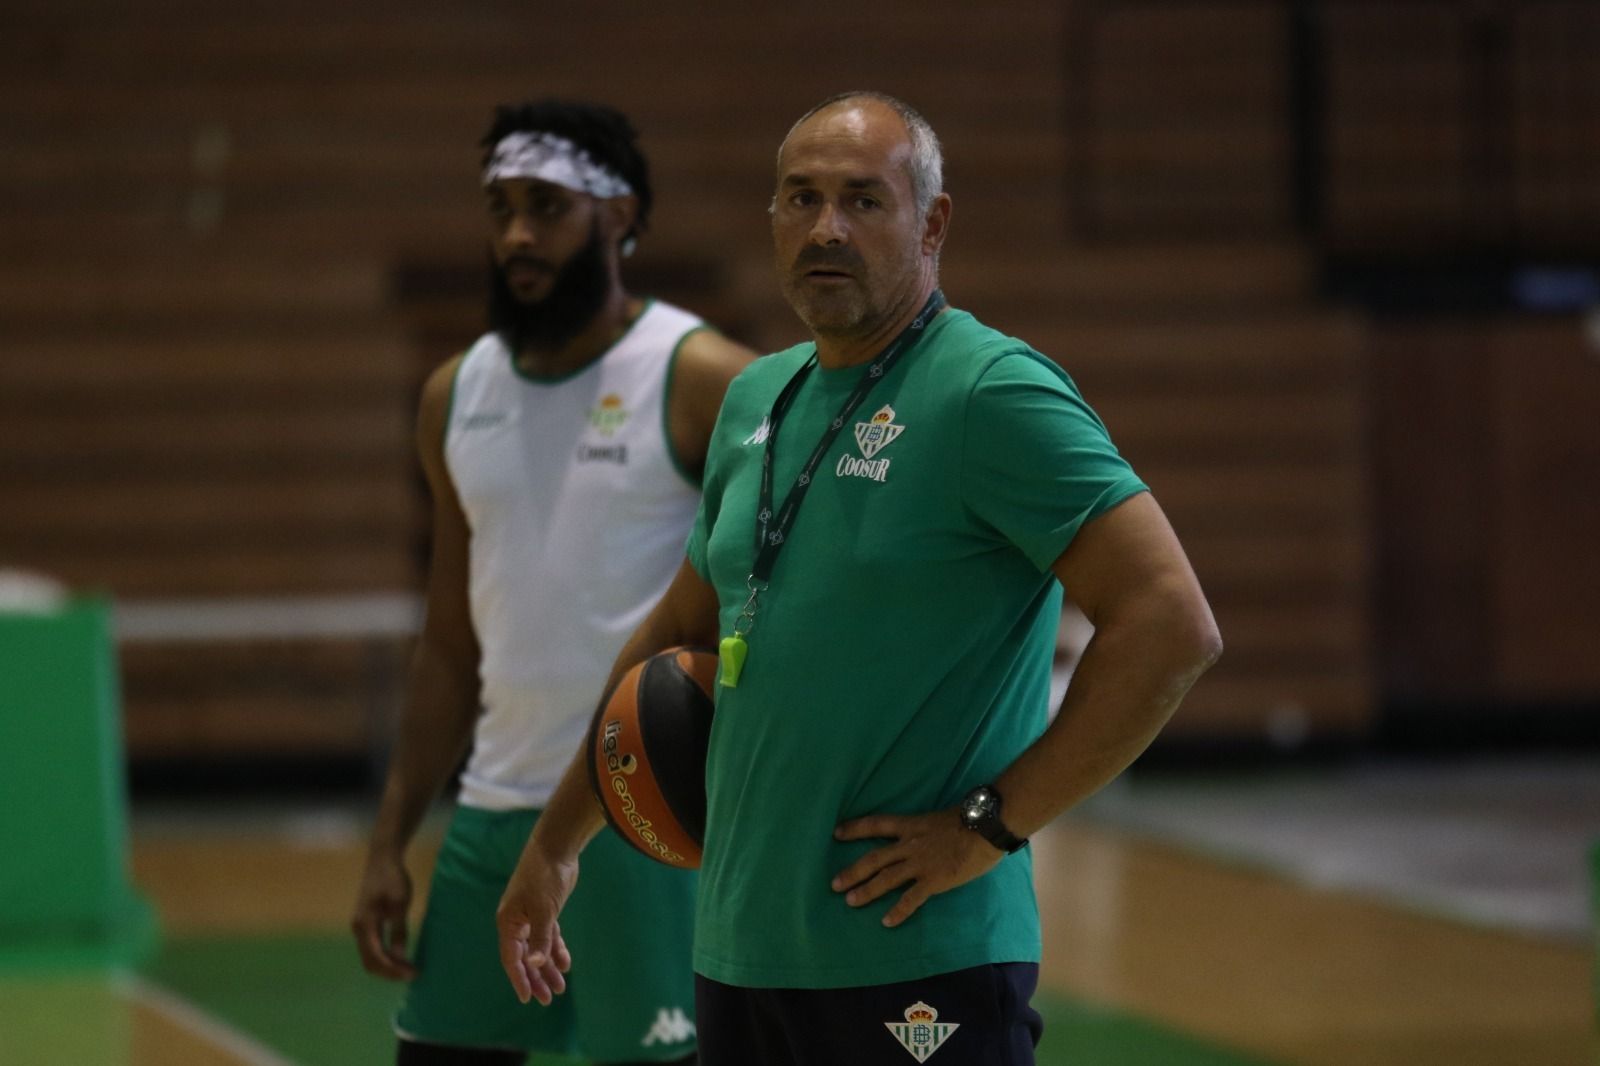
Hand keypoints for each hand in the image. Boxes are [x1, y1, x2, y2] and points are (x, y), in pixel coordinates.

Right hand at [351, 851, 417, 979]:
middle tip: (412, 974)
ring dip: (387, 966)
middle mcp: (358, 929)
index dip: (394, 969)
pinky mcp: (365, 924)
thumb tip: (401, 957)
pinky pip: (372, 948)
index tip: (413, 974)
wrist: (383, 858)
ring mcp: (360, 927)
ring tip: (408, 969)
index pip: (377, 957)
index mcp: (365, 925)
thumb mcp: (400, 904)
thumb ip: (399, 931)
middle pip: (370, 962)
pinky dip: (384, 957)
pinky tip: (400, 957)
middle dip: (390, 972)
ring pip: (370, 957)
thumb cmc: (393, 878)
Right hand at [495, 847, 576, 1005]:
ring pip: (537, 949)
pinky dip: (556, 949)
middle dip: (536, 978)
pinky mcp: (545, 910)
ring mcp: (531, 916)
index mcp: (508, 922)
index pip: (511, 958)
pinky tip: (565, 964)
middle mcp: (516, 921)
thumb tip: (533, 964)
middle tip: (547, 1000)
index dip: (519, 979)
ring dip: (547, 968)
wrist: (557, 848)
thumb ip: (540, 939)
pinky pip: (548, 936)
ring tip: (560, 988)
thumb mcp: (544, 910)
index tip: (527, 998)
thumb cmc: (545, 877)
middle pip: (524, 957)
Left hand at [831, 808, 1003, 927]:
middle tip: (834, 884)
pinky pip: (911, 899)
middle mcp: (910, 844)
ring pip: (886, 879)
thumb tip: (923, 839)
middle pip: (874, 858)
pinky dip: (898, 911)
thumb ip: (925, 831)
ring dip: (866, 891)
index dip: (855, 828)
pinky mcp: (934, 880)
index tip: (837, 833)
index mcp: (911, 825)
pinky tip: (886, 921)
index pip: (876, 824)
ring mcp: (920, 863)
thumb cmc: (969, 821)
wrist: (986, 828)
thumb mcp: (938, 819)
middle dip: (853, 871)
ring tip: (850, 901)